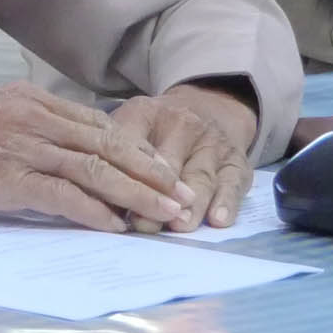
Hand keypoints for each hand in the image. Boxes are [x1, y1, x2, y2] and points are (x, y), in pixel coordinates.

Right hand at [0, 84, 189, 232]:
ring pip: (95, 170)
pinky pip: (61, 194)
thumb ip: (24, 135)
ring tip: (168, 217)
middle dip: (154, 175)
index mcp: (28, 101)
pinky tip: (117, 227)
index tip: (169, 174)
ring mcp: (18, 144)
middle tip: (187, 199)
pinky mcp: (3, 176)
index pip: (99, 126)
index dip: (140, 152)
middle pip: (108, 146)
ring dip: (138, 196)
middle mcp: (30, 116)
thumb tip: (60, 163)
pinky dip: (94, 211)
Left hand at [107, 82, 259, 232]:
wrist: (209, 107)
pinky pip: (232, 184)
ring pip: (200, 177)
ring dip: (190, 205)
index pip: (130, 145)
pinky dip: (226, 202)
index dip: (123, 174)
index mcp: (145, 113)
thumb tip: (96, 201)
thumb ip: (110, 156)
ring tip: (179, 225)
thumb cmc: (154, 129)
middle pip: (167, 166)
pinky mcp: (236, 162)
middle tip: (144, 223)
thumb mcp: (127, 126)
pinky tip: (217, 220)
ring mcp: (212, 143)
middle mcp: (182, 124)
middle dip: (155, 196)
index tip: (113, 202)